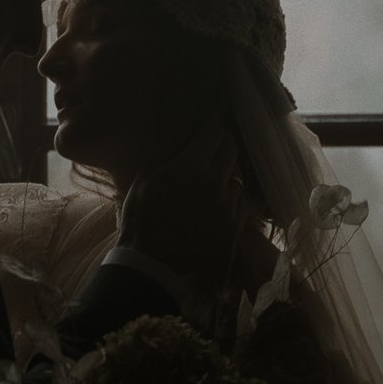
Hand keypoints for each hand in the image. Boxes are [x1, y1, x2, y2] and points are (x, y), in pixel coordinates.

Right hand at [115, 113, 244, 292]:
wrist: (150, 260)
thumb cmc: (142, 214)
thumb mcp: (146, 174)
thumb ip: (168, 146)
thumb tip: (186, 123)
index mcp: (192, 166)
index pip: (214, 131)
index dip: (211, 124)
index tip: (207, 123)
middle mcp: (217, 182)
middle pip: (231, 149)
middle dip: (222, 142)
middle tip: (211, 145)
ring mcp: (229, 206)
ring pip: (238, 176)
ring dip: (227, 171)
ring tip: (212, 177)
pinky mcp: (234, 226)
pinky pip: (241, 202)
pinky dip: (231, 196)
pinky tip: (215, 202)